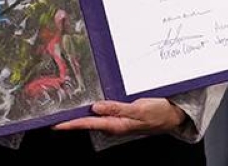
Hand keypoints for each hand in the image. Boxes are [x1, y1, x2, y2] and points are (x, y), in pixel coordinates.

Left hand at [53, 98, 186, 135]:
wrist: (174, 115)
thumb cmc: (158, 113)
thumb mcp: (139, 109)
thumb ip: (117, 108)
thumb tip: (95, 108)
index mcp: (116, 124)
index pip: (87, 124)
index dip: (70, 124)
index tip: (54, 124)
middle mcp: (114, 123)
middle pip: (87, 121)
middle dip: (71, 118)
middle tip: (53, 114)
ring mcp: (118, 119)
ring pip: (94, 116)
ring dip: (81, 113)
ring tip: (65, 107)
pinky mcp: (122, 114)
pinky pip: (104, 111)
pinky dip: (93, 108)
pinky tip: (88, 103)